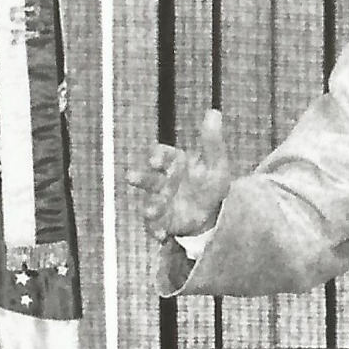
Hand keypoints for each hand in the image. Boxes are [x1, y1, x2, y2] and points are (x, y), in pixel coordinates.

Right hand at [126, 108, 235, 240]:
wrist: (213, 212)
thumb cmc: (210, 183)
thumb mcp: (217, 163)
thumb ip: (212, 141)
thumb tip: (214, 112)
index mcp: (174, 164)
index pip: (162, 155)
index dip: (157, 156)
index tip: (155, 159)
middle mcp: (163, 182)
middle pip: (149, 179)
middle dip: (140, 178)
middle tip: (131, 177)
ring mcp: (162, 203)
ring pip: (150, 203)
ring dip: (149, 207)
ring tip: (151, 212)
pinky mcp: (164, 222)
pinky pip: (157, 227)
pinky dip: (157, 231)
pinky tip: (161, 236)